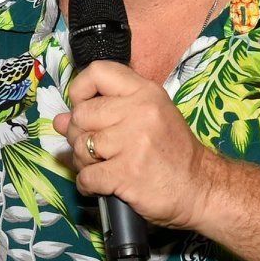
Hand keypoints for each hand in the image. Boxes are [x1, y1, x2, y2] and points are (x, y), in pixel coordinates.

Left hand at [53, 60, 211, 230]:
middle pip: (81, 114)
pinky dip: (87, 184)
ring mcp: (133, 142)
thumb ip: (105, 113)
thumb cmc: (172, 153)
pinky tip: (99, 185)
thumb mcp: (148, 118)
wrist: (201, 188)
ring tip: (100, 167)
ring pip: (80, 146)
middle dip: (78, 134)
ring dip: (83, 162)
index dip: (79, 89)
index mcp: (145, 92)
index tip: (82, 107)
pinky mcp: (127, 172)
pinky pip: (86, 176)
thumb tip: (58, 119)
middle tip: (93, 148)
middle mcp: (140, 111)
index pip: (98, 72)